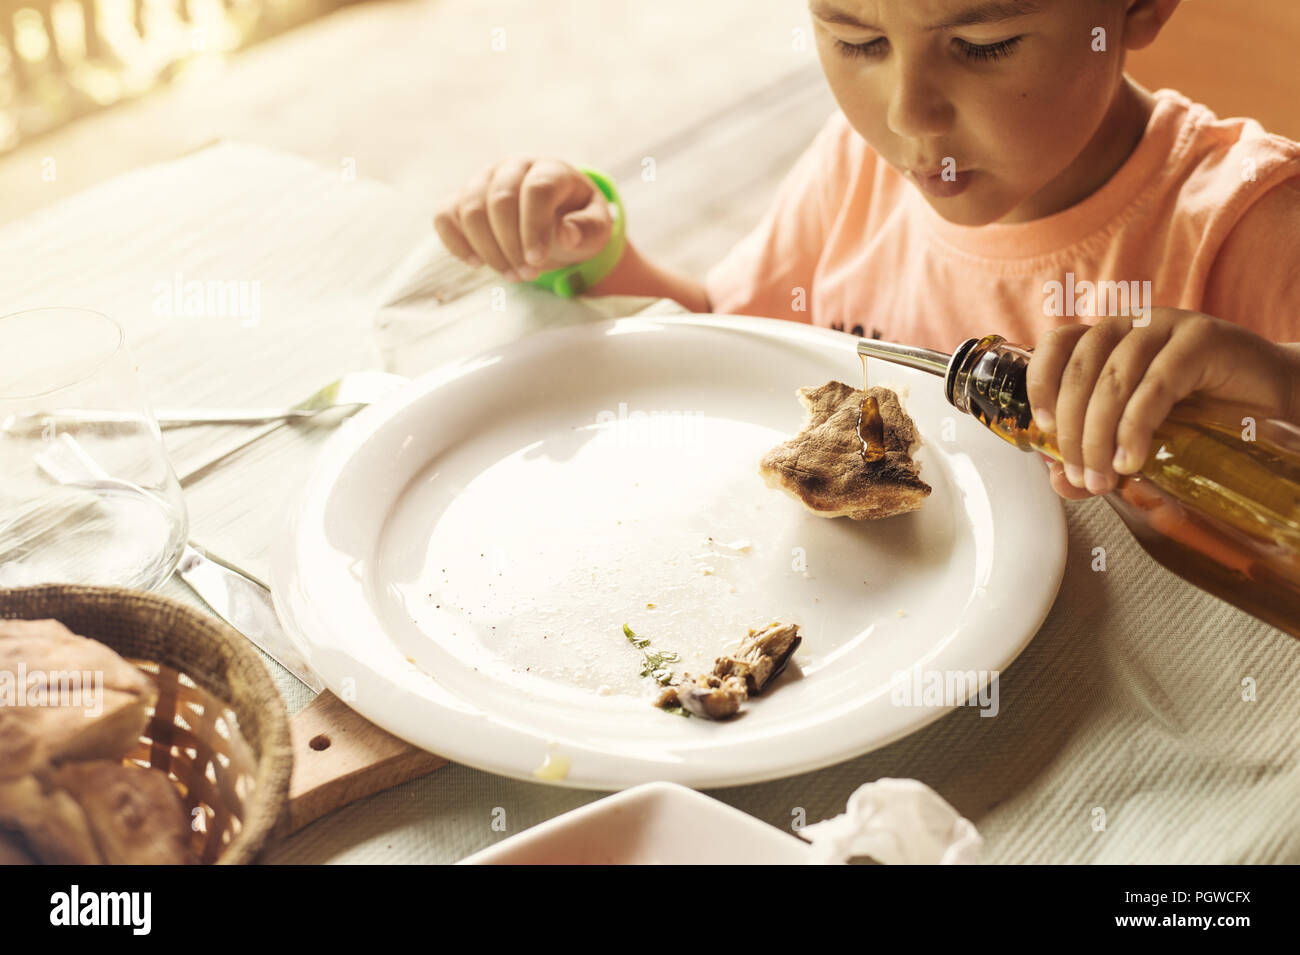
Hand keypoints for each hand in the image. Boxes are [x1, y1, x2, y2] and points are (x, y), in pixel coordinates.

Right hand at [433, 158, 613, 281]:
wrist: (555, 216)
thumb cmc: (577, 221)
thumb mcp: (597, 227)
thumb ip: (588, 229)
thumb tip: (566, 235)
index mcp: (550, 169)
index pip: (536, 190)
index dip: (534, 228)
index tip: (536, 262)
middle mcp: (513, 167)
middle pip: (500, 199)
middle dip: (510, 244)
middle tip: (527, 276)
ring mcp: (484, 180)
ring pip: (470, 208)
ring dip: (487, 249)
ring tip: (510, 276)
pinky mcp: (462, 198)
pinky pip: (445, 215)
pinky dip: (456, 242)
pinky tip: (477, 263)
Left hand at [1026, 309, 1297, 500]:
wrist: (1275, 402)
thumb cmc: (1204, 416)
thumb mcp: (1140, 437)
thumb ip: (1096, 455)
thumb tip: (1059, 482)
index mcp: (1108, 340)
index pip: (1058, 344)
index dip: (1041, 383)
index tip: (1043, 427)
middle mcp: (1131, 325)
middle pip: (1081, 371)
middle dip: (1073, 431)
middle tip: (1080, 476)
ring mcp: (1166, 326)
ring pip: (1112, 379)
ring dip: (1099, 434)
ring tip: (1103, 477)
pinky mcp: (1201, 340)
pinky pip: (1155, 384)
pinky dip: (1135, 426)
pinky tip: (1132, 459)